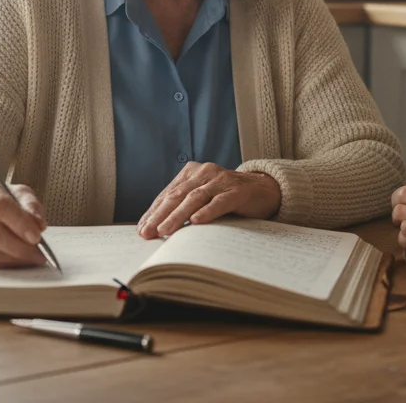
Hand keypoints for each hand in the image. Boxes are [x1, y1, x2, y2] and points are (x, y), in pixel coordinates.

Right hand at [0, 174, 47, 267]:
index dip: (20, 223)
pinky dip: (6, 265)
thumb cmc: (0, 198)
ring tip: (32, 258)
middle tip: (38, 254)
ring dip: (15, 258)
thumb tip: (39, 226)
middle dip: (19, 246)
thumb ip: (30, 206)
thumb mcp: (18, 193)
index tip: (36, 236)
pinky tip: (18, 261)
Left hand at [138, 162, 281, 238]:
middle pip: (178, 195)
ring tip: (164, 230)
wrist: (263, 190)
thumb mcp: (203, 198)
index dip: (153, 211)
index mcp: (192, 172)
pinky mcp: (237, 191)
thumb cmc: (228, 197)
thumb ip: (183, 206)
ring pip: (195, 198)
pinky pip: (219, 202)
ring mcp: (221, 180)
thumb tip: (156, 227)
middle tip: (147, 233)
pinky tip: (196, 222)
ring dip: (177, 216)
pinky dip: (207, 212)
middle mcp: (204, 172)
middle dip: (160, 215)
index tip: (142, 228)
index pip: (168, 193)